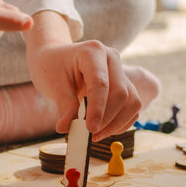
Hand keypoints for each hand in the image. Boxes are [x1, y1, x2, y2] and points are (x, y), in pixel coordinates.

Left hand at [23, 11, 142, 138]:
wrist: (56, 59)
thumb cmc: (53, 68)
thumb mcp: (53, 84)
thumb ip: (64, 106)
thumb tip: (66, 128)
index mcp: (92, 52)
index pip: (101, 83)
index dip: (98, 109)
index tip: (90, 130)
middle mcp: (112, 58)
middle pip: (121, 93)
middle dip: (108, 119)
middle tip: (90, 135)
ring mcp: (121, 72)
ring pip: (132, 102)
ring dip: (117, 124)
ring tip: (96, 135)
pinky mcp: (125, 85)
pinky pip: (132, 108)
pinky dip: (121, 123)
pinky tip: (105, 130)